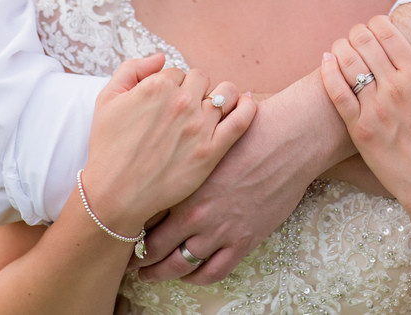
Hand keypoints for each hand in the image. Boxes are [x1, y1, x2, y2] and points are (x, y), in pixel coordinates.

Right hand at [81, 54, 255, 236]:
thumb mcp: (107, 98)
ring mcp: (199, 126)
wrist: (114, 194)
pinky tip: (248, 103)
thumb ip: (132, 69)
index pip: (177, 72)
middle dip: (193, 90)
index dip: (171, 86)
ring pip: (224, 94)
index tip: (166, 102)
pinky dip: (248, 107)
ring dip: (219, 97)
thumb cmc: (108, 147)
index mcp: (157, 86)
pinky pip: (241, 120)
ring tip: (213, 108)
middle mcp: (181, 102)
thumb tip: (161, 57)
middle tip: (184, 110)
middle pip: (201, 79)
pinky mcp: (212, 151)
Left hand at [132, 90, 333, 284]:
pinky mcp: (243, 241)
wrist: (288, 141)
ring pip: (179, 265)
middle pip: (155, 246)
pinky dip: (196, 278)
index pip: (144, 215)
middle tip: (129, 260)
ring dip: (161, 273)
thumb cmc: (249, 131)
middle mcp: (196, 213)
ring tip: (150, 274)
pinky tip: (188, 275)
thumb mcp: (205, 139)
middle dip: (138, 257)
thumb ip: (182, 157)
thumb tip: (161, 160)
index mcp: (183, 184)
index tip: (122, 228)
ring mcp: (220, 230)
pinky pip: (213, 272)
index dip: (129, 225)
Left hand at [320, 18, 410, 216]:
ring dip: (340, 47)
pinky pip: (336, 93)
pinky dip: (328, 72)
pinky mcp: (359, 130)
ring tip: (341, 49)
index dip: (376, 23)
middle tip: (357, 38)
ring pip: (346, 61)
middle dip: (357, 33)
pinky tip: (326, 63)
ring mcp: (375, 108)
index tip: (375, 28)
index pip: (386, 32)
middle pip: (363, 41)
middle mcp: (395, 87)